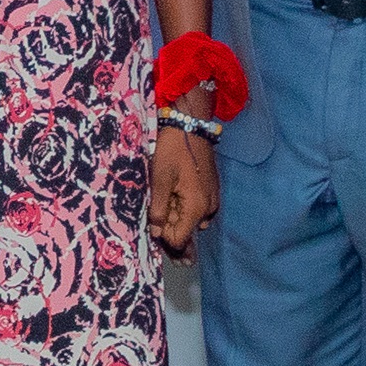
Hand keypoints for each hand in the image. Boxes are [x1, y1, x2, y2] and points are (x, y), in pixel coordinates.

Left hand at [146, 125, 216, 253]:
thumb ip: (159, 210)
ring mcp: (213, 200)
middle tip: (159, 208)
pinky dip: (185, 206)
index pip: (180, 240)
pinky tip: (176, 193)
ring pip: (191, 220)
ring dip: (177, 216)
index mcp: (196, 208)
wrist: (191, 125)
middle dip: (170, 227)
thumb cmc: (172, 150)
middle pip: (186, 231)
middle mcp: (209, 209)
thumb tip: (156, 234)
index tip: (152, 226)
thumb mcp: (160, 180)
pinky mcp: (212, 190)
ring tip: (166, 198)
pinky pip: (198, 208)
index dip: (164, 238)